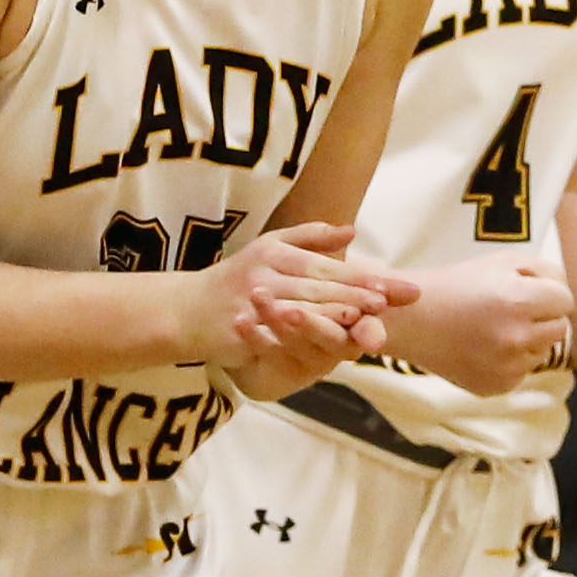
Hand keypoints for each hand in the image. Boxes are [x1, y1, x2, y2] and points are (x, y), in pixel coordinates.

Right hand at [189, 223, 415, 389]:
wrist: (185, 309)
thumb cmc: (237, 278)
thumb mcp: (270, 247)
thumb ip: (312, 238)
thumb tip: (351, 231)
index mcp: (276, 254)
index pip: (326, 267)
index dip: (359, 278)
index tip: (392, 286)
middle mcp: (264, 275)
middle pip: (317, 288)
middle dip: (355, 296)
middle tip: (389, 303)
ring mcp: (251, 303)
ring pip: (297, 310)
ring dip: (330, 315)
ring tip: (361, 320)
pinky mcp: (239, 329)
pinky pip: (273, 335)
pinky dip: (296, 339)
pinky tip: (316, 345)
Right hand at [378, 258, 575, 397]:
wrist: (413, 320)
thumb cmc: (458, 285)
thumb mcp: (500, 262)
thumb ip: (542, 270)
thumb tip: (566, 289)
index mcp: (519, 300)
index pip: (566, 301)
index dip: (550, 293)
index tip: (531, 292)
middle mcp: (516, 336)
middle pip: (560, 328)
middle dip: (543, 317)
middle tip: (515, 310)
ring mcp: (506, 366)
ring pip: (543, 351)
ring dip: (529, 340)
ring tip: (495, 328)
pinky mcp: (496, 386)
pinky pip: (522, 371)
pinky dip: (511, 361)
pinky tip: (485, 348)